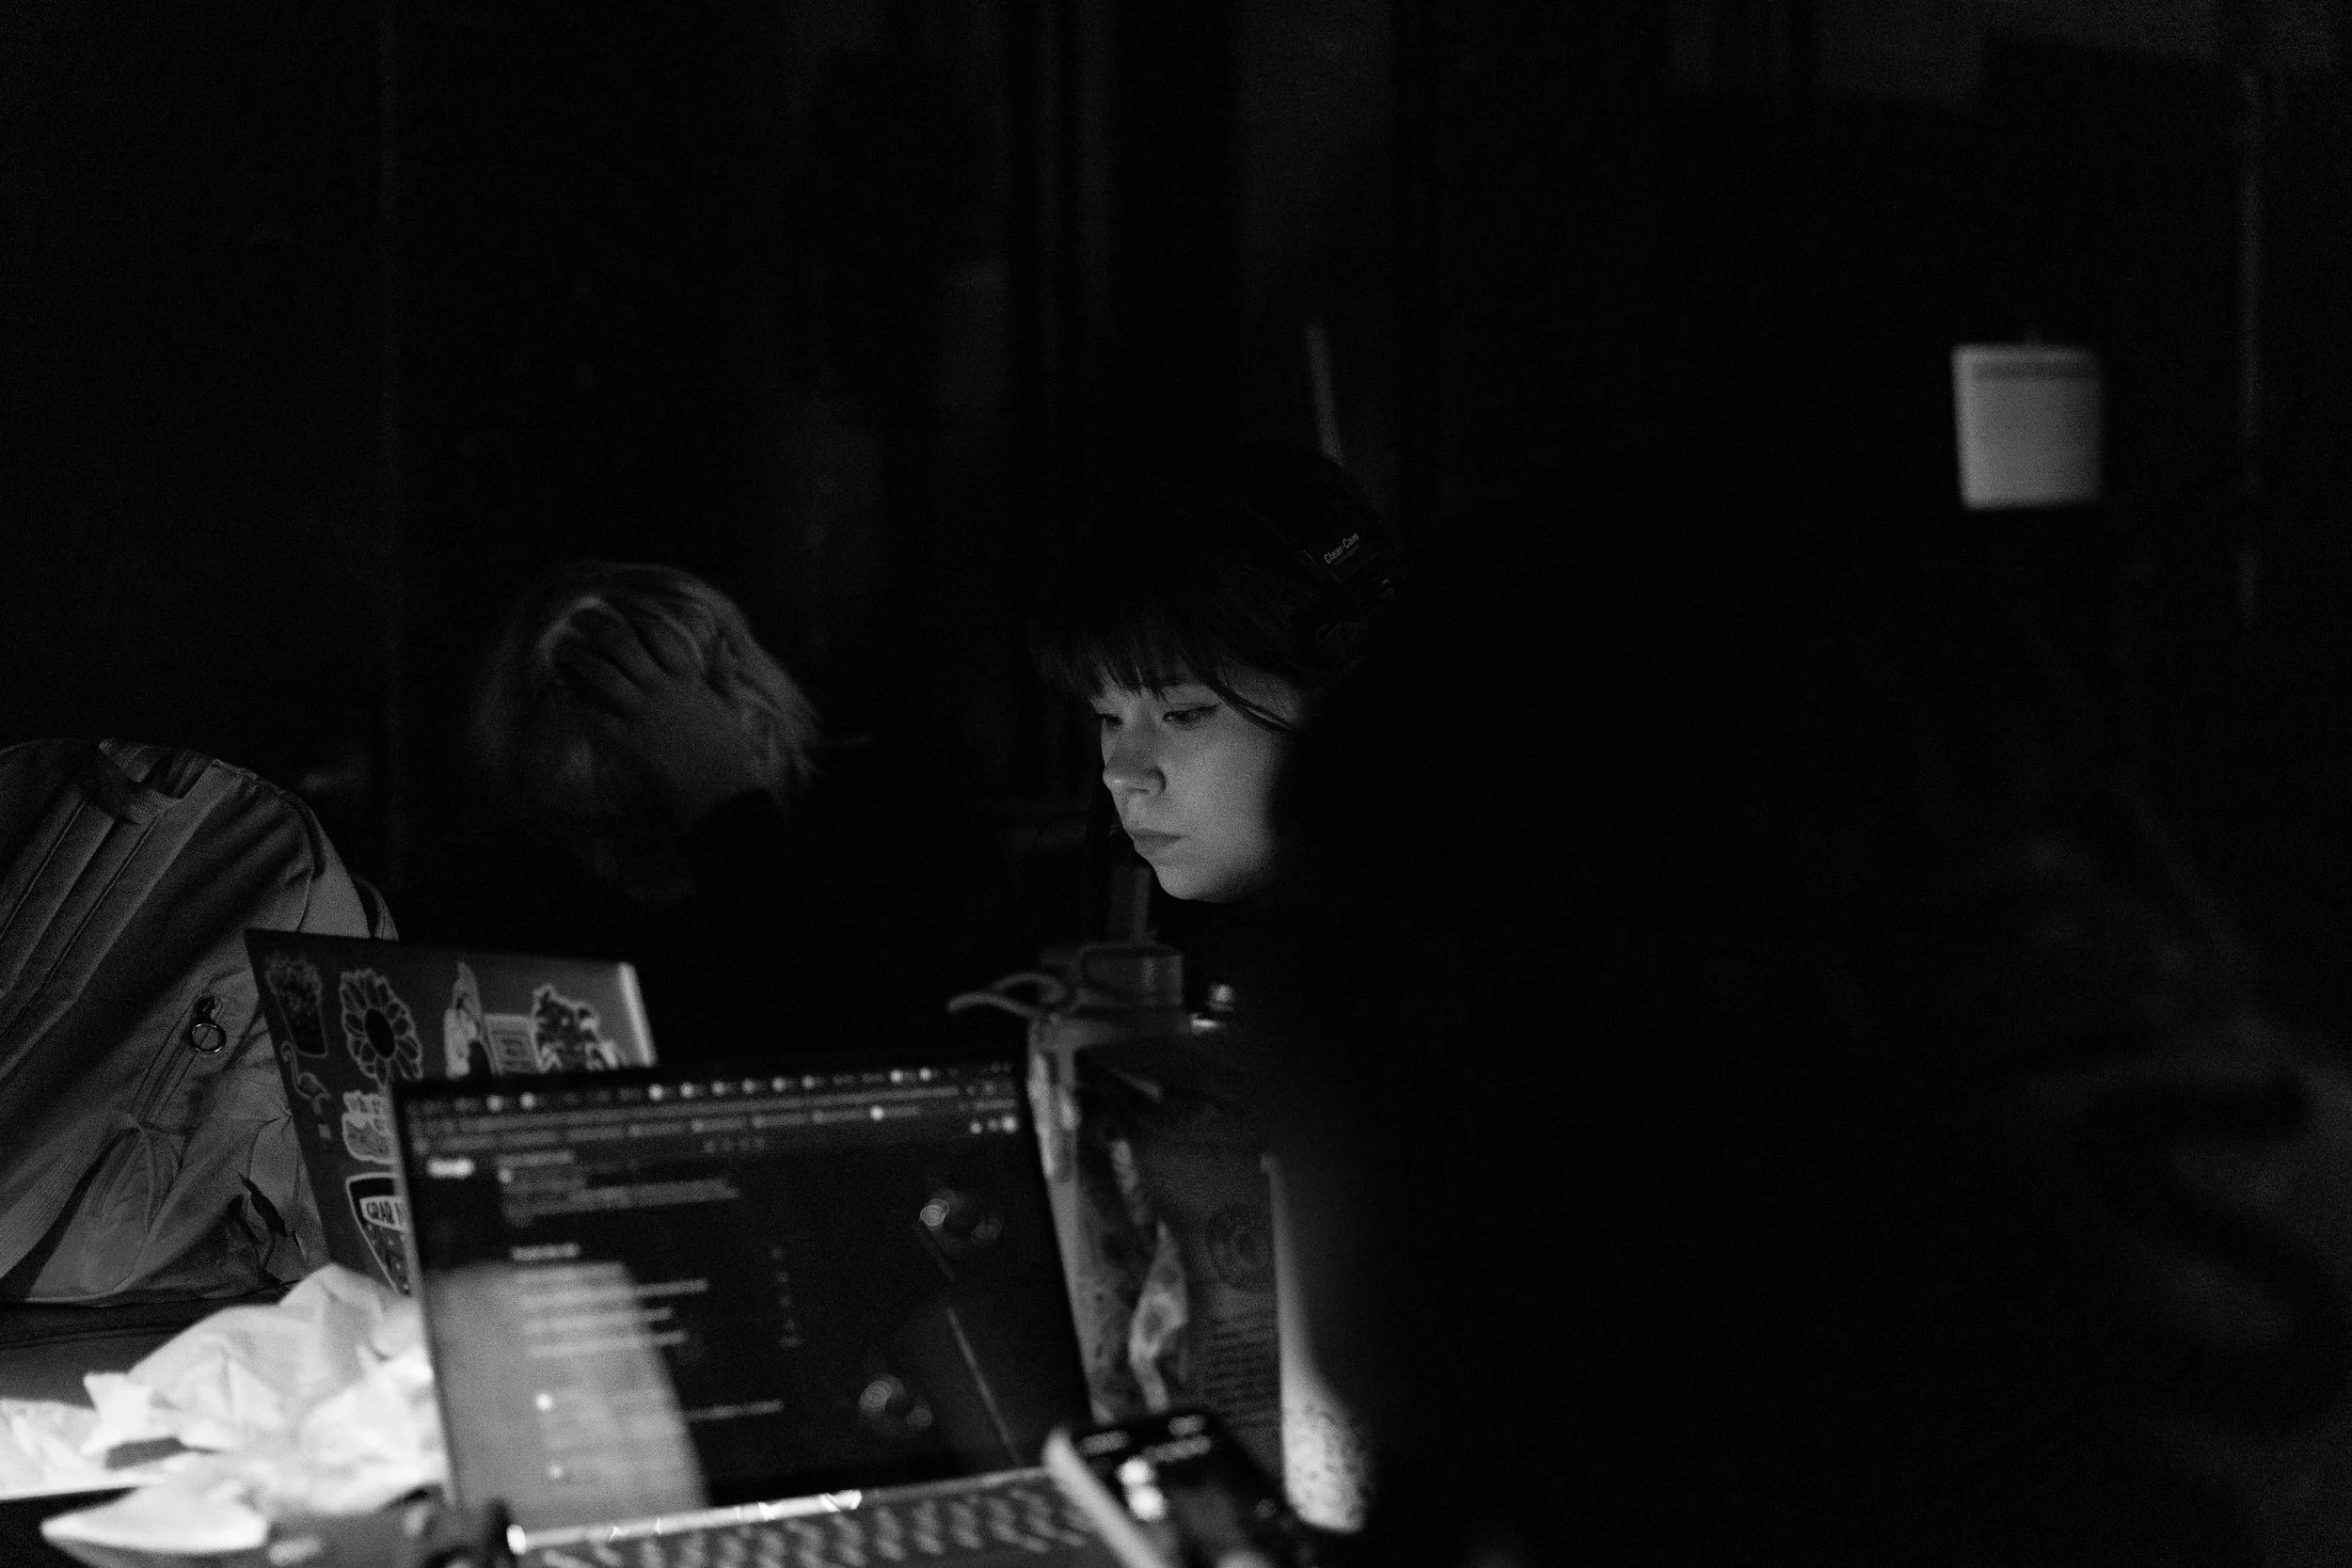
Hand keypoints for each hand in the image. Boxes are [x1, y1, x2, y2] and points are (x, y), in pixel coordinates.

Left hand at [550, 602, 768, 830]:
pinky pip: (593, 716)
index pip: (658, 634)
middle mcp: (663, 690)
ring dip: (579, 658)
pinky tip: (562, 689)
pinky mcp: (628, 742)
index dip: (636, 614)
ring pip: (602, 675)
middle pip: (623, 645)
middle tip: (578, 616)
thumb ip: (724, 673)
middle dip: (597, 626)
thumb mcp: (731, 706)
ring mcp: (643, 715)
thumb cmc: (730, 752)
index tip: (618, 603)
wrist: (720, 792)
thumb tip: (724, 645)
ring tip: (562, 648)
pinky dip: (575, 700)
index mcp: (689, 679)